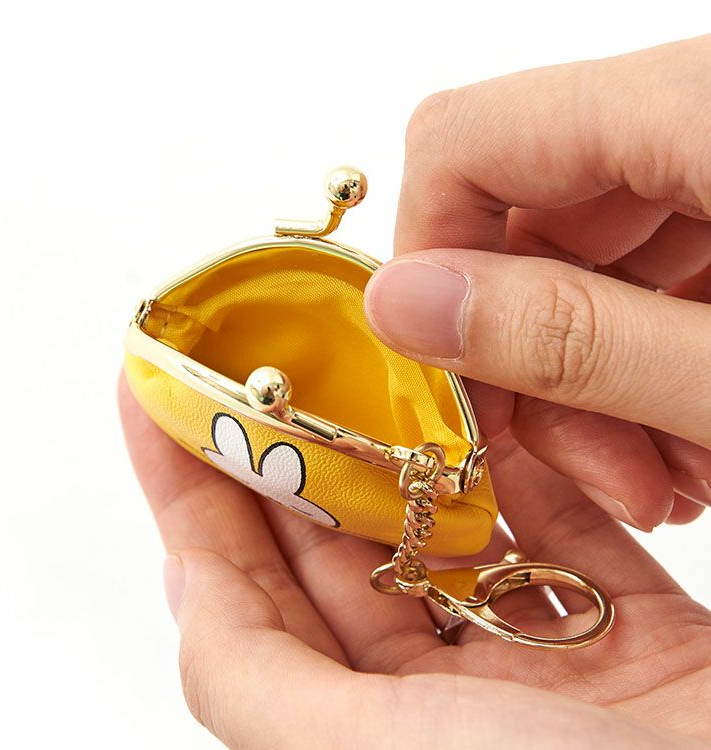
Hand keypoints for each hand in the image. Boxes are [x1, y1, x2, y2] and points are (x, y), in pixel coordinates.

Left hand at [120, 376, 710, 748]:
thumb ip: (256, 679)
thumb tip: (189, 579)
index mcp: (363, 737)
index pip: (244, 592)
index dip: (193, 490)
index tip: (153, 395)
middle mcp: (440, 703)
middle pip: (334, 544)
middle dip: (291, 444)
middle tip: (261, 354)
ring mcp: (539, 664)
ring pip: (446, 523)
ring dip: (405, 440)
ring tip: (365, 354)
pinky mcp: (636, 634)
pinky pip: (563, 521)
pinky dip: (525, 458)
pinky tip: (487, 397)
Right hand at [363, 35, 710, 531]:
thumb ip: (572, 337)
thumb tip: (398, 306)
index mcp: (699, 106)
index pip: (464, 140)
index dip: (428, 266)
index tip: (454, 382)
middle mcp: (697, 110)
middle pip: (522, 216)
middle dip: (534, 362)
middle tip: (598, 469)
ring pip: (583, 258)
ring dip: (598, 381)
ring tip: (664, 476)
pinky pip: (649, 268)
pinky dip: (650, 359)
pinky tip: (697, 438)